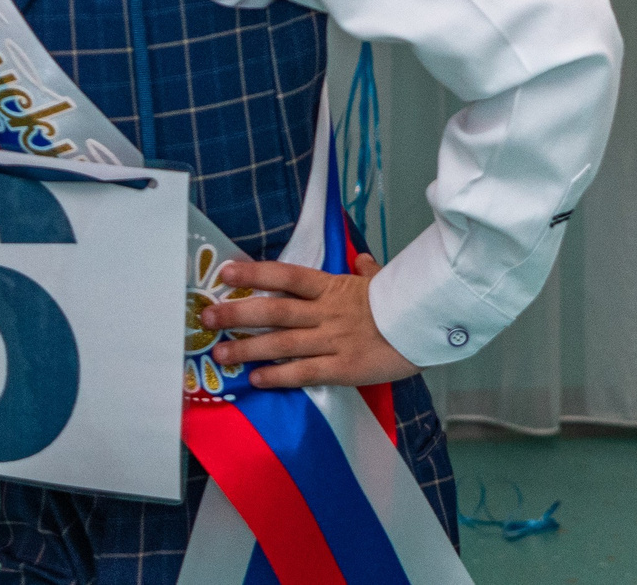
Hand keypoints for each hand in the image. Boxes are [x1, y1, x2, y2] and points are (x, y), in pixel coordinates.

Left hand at [198, 254, 421, 390]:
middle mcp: (327, 312)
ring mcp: (333, 341)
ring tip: (219, 352)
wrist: (430, 327)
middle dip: (237, 313)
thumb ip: (367, 270)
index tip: (225, 272)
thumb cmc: (403, 302)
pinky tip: (255, 379)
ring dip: (248, 348)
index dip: (254, 273)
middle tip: (206, 316)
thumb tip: (361, 258)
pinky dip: (278, 375)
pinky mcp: (342, 368)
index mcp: (333, 286)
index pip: (286, 275)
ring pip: (282, 343)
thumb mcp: (383, 279)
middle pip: (274, 310)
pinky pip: (303, 372)